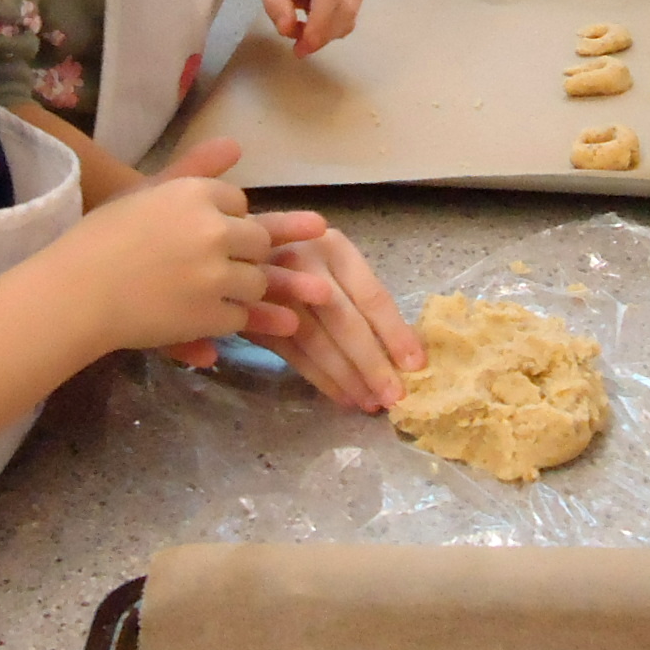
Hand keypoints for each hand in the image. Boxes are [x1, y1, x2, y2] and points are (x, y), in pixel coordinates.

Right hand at [48, 172, 325, 357]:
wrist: (73, 294)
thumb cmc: (99, 239)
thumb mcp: (144, 192)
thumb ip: (193, 168)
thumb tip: (238, 145)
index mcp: (195, 194)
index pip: (239, 203)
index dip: (222, 221)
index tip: (196, 236)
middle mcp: (213, 230)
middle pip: (258, 241)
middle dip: (240, 254)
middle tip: (204, 267)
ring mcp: (216, 275)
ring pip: (256, 282)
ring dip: (236, 289)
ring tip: (199, 293)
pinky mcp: (211, 316)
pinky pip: (239, 318)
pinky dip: (221, 320)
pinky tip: (193, 316)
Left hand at [244, 0, 364, 55]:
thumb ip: (273, 2)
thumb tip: (287, 29)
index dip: (320, 21)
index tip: (304, 46)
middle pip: (346, 5)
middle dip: (324, 34)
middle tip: (299, 49)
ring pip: (350, 15)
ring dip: (327, 34)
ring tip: (299, 33)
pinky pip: (348, 18)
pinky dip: (331, 31)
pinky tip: (310, 27)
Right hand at [251, 225, 425, 411]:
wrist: (234, 253)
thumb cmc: (301, 260)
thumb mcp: (333, 262)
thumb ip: (360, 296)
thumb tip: (404, 352)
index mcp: (334, 247)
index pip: (372, 296)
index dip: (395, 334)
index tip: (416, 365)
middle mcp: (305, 264)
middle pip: (346, 322)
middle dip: (372, 364)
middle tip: (394, 397)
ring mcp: (276, 290)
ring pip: (318, 342)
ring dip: (347, 378)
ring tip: (369, 403)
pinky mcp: (255, 316)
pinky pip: (294, 354)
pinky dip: (320, 379)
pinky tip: (341, 396)